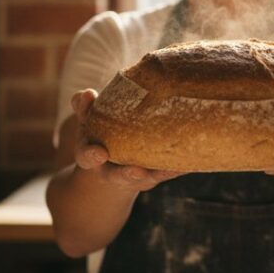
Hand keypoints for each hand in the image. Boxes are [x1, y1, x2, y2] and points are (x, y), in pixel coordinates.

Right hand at [71, 89, 185, 191]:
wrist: (110, 166)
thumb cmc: (99, 134)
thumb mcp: (87, 120)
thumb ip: (84, 107)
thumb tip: (87, 94)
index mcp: (92, 156)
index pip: (87, 157)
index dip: (92, 155)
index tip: (99, 153)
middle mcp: (112, 171)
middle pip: (118, 176)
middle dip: (127, 174)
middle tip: (136, 171)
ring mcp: (134, 175)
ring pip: (146, 178)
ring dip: (159, 173)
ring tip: (174, 168)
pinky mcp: (152, 175)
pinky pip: (165, 173)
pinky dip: (176, 168)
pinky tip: (189, 162)